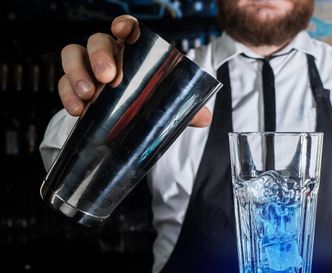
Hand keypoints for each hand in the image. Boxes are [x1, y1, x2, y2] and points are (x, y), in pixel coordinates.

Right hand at [58, 15, 211, 126]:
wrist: (122, 126)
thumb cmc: (144, 104)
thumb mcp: (165, 106)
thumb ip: (184, 109)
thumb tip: (205, 119)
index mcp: (133, 53)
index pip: (127, 30)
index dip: (124, 25)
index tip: (122, 29)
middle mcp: (108, 55)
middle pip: (98, 41)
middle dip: (100, 56)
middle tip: (108, 78)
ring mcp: (87, 70)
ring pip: (73, 55)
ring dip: (78, 73)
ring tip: (88, 96)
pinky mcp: (73, 87)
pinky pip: (63, 83)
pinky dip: (67, 95)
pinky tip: (77, 111)